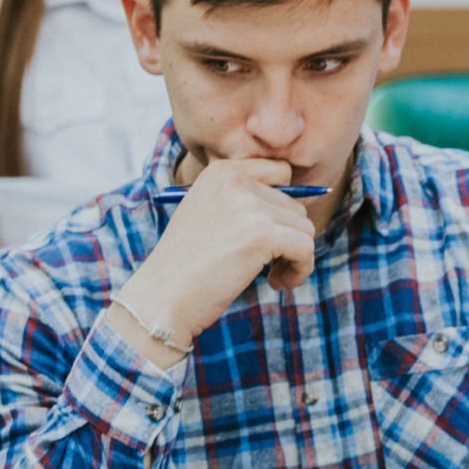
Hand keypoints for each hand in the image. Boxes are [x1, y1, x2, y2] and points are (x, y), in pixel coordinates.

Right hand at [113, 159, 318, 364]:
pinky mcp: (263, 235)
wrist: (162, 297)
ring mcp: (250, 206)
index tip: (273, 235)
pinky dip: (300, 270)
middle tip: (267, 266)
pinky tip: (276, 283)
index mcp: (222, 171)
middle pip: (295, 206)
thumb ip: (245, 201)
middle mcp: (236, 180)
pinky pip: (306, 249)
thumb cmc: (186, 265)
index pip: (281, 172)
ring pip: (304, 229)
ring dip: (295, 257)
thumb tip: (300, 206)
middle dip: (287, 239)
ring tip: (271, 276)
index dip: (283, 207)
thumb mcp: (209, 214)